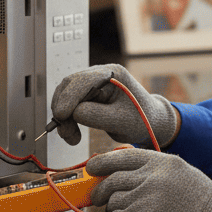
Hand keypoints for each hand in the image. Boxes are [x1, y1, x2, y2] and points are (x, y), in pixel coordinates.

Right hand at [50, 64, 178, 147]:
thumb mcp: (121, 121)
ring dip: (62, 117)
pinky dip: (66, 119)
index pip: (84, 80)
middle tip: (65, 132)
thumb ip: (97, 115)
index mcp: (113, 74)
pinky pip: (68, 104)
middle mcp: (100, 74)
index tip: (61, 116)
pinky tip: (72, 134)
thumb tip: (73, 113)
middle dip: (63, 109)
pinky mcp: (86, 95)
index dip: (70, 97)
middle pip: (70, 86)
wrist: (149, 123)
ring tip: (71, 137)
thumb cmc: (140, 120)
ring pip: (65, 95)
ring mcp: (92, 84)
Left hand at [88, 148, 211, 211]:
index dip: (103, 161)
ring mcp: (147, 197)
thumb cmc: (203, 206)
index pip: (124, 156)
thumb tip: (126, 172)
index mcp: (164, 162)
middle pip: (113, 178)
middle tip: (98, 196)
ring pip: (114, 200)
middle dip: (101, 189)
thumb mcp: (184, 175)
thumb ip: (157, 171)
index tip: (92, 166)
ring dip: (113, 208)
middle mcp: (154, 176)